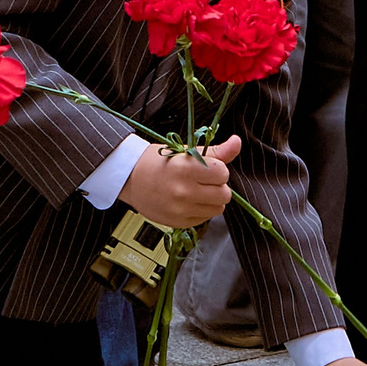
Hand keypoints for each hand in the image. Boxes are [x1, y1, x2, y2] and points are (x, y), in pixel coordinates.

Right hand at [119, 134, 241, 229]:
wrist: (130, 178)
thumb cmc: (156, 162)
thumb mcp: (185, 151)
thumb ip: (216, 151)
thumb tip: (236, 142)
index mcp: (186, 169)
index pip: (223, 174)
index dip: (218, 170)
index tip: (208, 168)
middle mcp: (184, 191)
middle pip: (224, 194)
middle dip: (218, 186)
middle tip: (203, 181)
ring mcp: (181, 209)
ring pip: (218, 209)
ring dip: (212, 200)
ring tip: (196, 191)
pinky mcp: (178, 222)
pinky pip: (204, 219)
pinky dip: (201, 211)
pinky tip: (188, 201)